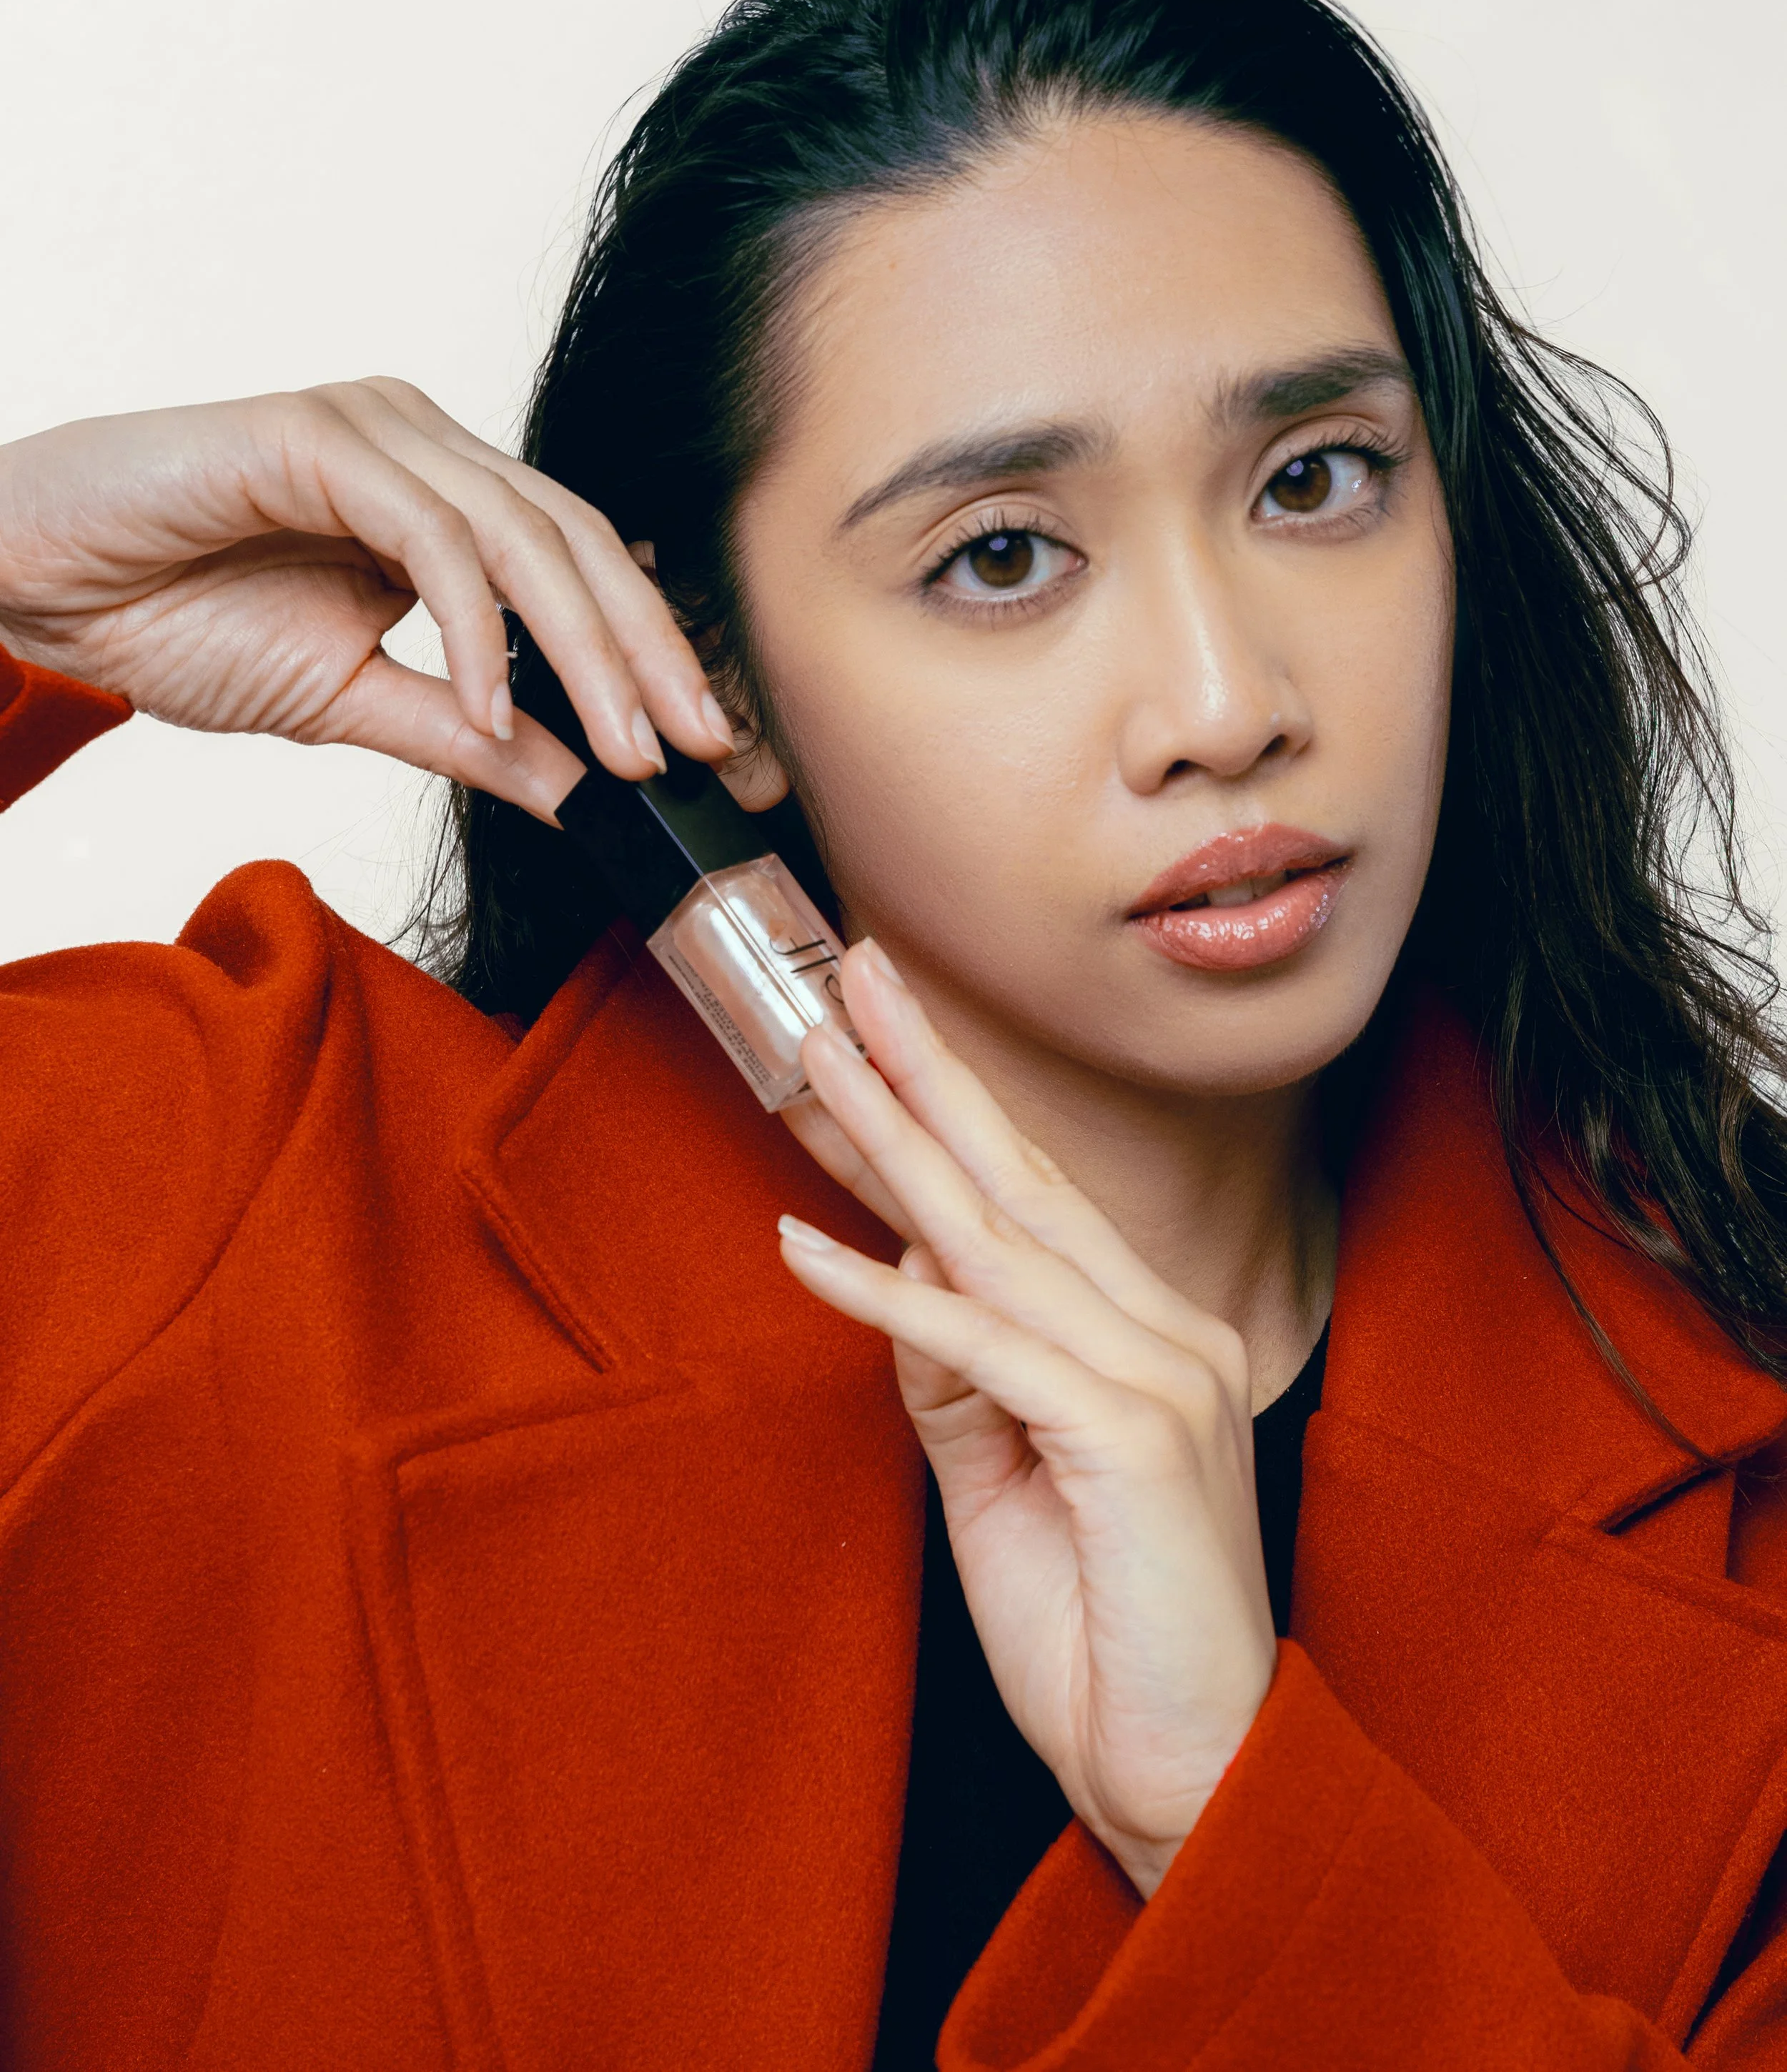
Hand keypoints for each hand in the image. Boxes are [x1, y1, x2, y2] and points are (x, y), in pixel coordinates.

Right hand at [0, 379, 734, 813]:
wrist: (39, 588)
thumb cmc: (174, 619)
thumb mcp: (351, 702)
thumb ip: (464, 734)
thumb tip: (576, 786)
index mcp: (444, 498)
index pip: (582, 567)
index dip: (651, 650)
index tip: (706, 744)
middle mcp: (424, 447)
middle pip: (578, 545)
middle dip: (649, 654)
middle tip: (698, 749)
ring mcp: (376, 428)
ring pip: (524, 537)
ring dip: (587, 653)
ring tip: (627, 751)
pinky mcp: (319, 435)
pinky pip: (432, 536)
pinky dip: (474, 632)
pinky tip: (496, 706)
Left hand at [777, 942, 1277, 1898]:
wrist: (1192, 1777)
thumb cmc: (1105, 1635)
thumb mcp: (1005, 1485)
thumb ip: (959, 1379)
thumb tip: (900, 1269)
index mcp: (1151, 1337)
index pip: (1026, 1201)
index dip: (944, 1113)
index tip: (873, 1042)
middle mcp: (1168, 1334)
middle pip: (1019, 1179)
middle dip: (927, 1071)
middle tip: (852, 976)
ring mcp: (1158, 1378)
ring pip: (995, 1236)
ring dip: (893, 1143)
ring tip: (819, 1059)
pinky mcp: (1129, 1437)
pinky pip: (981, 1344)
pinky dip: (888, 1296)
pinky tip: (807, 1244)